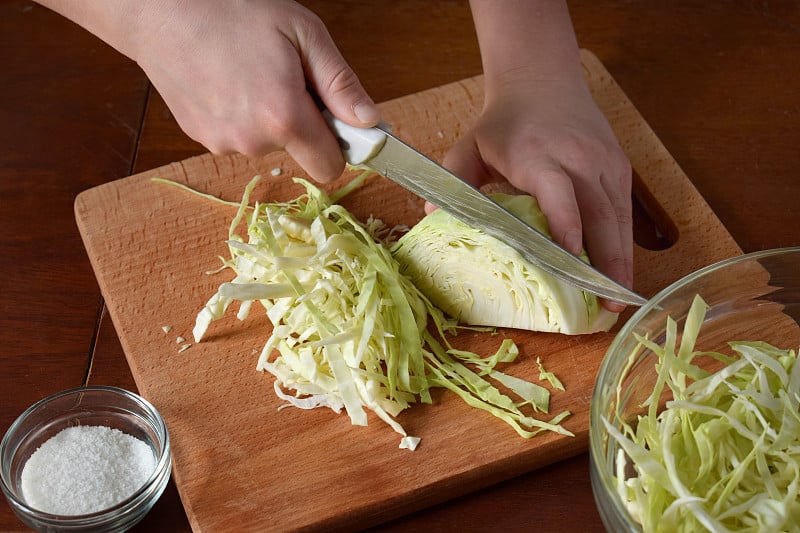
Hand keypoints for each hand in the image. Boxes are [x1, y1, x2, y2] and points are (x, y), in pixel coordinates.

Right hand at [126, 0, 379, 180]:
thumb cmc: (233, 9)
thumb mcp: (303, 34)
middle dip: (300, 123)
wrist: (160, 7)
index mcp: (284, 116)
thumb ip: (340, 84)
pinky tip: (226, 81)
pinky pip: (237, 137)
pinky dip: (240, 117)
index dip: (338, 148)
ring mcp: (222, 142)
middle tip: (284, 77)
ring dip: (268, 119)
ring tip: (249, 74)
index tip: (335, 123)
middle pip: (297, 152)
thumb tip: (370, 122)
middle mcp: (252, 140)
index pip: (329, 168)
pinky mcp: (200, 137)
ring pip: (266, 144)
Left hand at [438, 76, 632, 311]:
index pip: (557, 191)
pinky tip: (618, 271)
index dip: (566, 222)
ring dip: (621, 258)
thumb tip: (433, 215)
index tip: (570, 257)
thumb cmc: (503, 123)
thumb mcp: (470, 145)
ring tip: (618, 299)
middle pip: (598, 212)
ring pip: (618, 215)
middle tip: (606, 305)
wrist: (542, 80)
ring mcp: (603, 161)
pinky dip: (623, 241)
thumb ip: (453, 179)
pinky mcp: (618, 166)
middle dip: (605, 259)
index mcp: (537, 153)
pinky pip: (624, 209)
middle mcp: (577, 157)